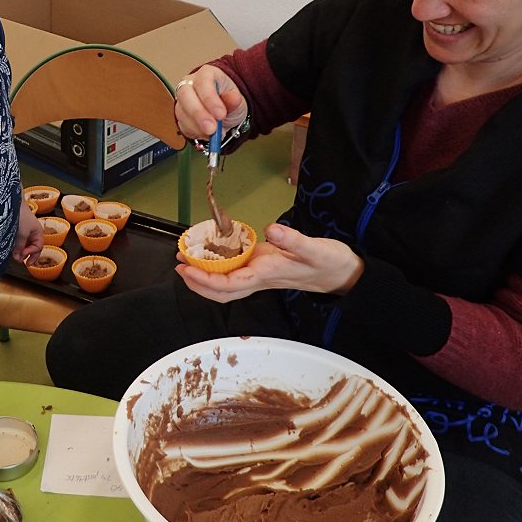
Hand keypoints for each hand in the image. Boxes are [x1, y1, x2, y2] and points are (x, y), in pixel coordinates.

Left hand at [13, 206, 43, 263]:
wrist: (13, 203)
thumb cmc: (21, 216)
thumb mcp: (22, 233)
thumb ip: (20, 246)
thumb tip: (18, 258)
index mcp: (38, 232)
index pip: (38, 247)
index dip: (32, 254)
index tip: (23, 257)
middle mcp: (33, 232)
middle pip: (33, 247)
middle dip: (27, 255)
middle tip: (21, 262)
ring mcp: (25, 230)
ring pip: (25, 244)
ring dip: (21, 251)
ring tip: (15, 256)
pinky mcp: (18, 228)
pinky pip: (19, 240)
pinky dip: (16, 245)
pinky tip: (12, 248)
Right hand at [174, 65, 247, 142]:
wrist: (224, 110)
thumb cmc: (228, 99)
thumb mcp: (236, 99)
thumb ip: (233, 100)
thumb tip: (234, 98)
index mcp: (205, 74)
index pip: (203, 82)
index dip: (210, 99)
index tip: (221, 114)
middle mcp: (189, 84)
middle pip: (185, 95)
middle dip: (198, 114)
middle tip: (212, 129)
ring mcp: (182, 100)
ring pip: (182, 112)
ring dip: (197, 127)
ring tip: (214, 134)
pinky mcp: (180, 115)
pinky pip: (182, 124)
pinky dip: (195, 132)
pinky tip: (206, 135)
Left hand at [175, 225, 362, 302]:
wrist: (344, 274)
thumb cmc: (331, 263)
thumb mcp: (315, 248)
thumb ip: (294, 239)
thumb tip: (272, 229)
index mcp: (267, 275)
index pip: (228, 285)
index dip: (204, 280)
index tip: (186, 268)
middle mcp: (260, 278)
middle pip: (222, 291)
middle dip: (197, 282)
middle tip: (178, 265)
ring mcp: (261, 274)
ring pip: (226, 284)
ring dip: (204, 275)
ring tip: (186, 259)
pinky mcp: (264, 266)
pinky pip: (235, 272)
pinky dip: (219, 265)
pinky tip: (211, 252)